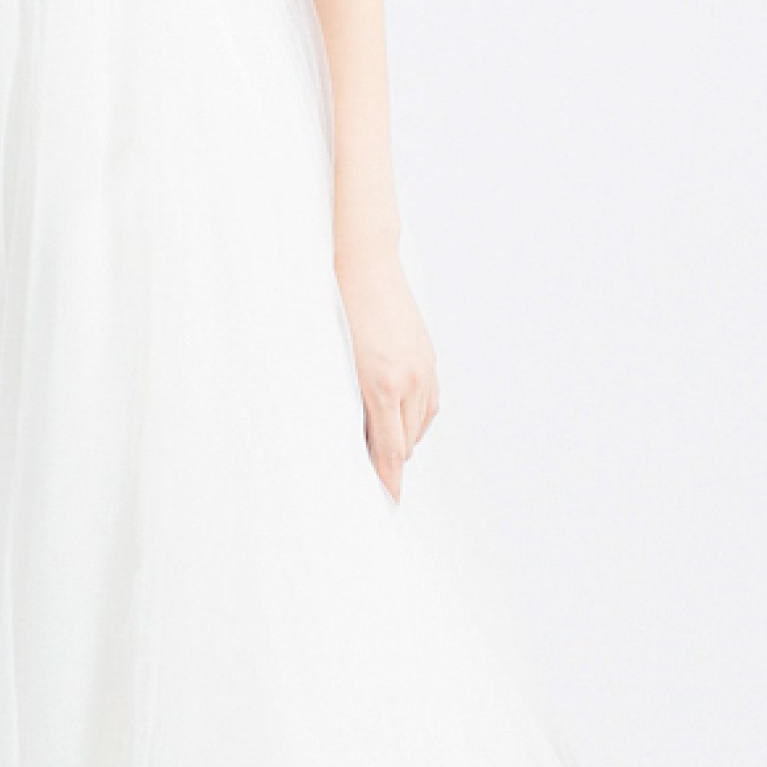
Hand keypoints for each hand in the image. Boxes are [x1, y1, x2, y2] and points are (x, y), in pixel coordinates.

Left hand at [342, 256, 437, 495]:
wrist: (365, 264)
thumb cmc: (338, 308)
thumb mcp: (337, 362)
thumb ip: (351, 403)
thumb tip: (355, 436)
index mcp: (382, 386)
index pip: (390, 452)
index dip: (388, 482)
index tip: (387, 502)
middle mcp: (409, 381)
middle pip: (406, 445)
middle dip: (389, 464)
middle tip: (370, 477)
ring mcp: (424, 369)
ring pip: (419, 426)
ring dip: (403, 441)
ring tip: (381, 448)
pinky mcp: (429, 357)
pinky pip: (429, 404)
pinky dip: (416, 419)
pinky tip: (401, 420)